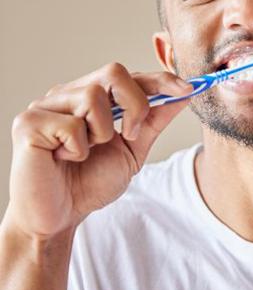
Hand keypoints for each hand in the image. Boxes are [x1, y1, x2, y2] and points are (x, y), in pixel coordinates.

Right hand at [6, 63, 191, 239]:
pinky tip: (64, 159)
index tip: (188, 89)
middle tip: (129, 136)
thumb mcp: (132, 150)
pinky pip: (71, 124)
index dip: (161, 80)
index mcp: (91, 98)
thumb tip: (184, 94)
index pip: (130, 76)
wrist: (58, 217)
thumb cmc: (89, 183)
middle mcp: (68, 94)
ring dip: (101, 133)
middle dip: (136, 105)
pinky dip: (78, 149)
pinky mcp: (28, 123)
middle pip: (114, 72)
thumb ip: (154, 121)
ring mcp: (46, 106)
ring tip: (86, 153)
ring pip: (93, 96)